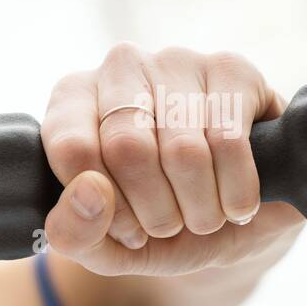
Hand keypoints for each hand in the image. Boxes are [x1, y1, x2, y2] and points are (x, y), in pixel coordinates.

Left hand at [41, 44, 305, 275]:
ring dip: (199, 208)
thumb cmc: (151, 223)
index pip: (73, 148)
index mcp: (71, 101)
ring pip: (183, 150)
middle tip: (169, 227)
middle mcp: (119, 68)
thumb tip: (89, 191)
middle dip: (155, 210)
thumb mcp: (101, 244)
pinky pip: (230, 142)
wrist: (227, 223)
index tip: (129, 232)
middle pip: (127, 147)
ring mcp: (177, 61)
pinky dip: (235, 192)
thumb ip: (73, 232)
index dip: (105, 206)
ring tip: (202, 217)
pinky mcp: (232, 69)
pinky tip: (235, 203)